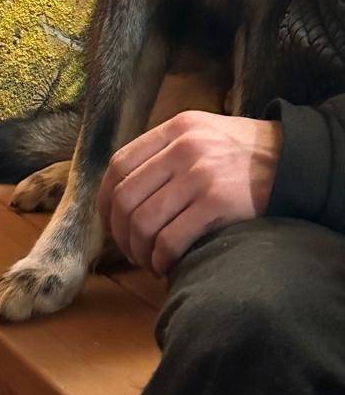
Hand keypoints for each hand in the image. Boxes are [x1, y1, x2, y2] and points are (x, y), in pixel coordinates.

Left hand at [98, 111, 282, 275]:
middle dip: (120, 233)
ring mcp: (199, 175)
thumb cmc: (240, 153)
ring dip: (139, 251)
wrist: (289, 160)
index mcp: (174, 129)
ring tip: (149, 261)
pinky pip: (170, 240)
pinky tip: (166, 265)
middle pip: (125, 197)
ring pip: (143, 222)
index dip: (105, 199)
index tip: (109, 221)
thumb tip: (124, 187)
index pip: (119, 164)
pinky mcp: (216, 203)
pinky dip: (161, 259)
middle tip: (130, 251)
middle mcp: (182, 148)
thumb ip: (164, 150)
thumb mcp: (199, 134)